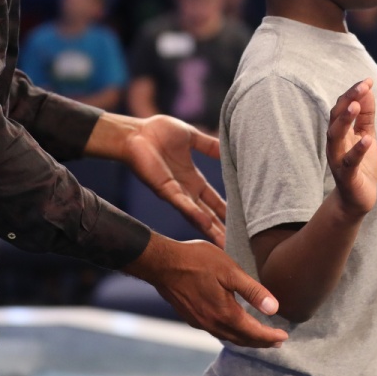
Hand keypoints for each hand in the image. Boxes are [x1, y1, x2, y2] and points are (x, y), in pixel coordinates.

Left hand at [122, 115, 226, 246]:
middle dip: (221, 229)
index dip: (226, 210)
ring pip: (196, 215)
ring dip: (210, 229)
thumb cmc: (158, 133)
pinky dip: (194, 214)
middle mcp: (186, 190)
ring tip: (225, 243)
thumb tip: (228, 148)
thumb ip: (209, 145)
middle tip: (238, 243)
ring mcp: (175, 192)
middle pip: (208, 214)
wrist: (135, 132)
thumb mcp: (192, 137)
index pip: (213, 199)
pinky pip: (182, 204)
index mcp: (192, 178)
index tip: (242, 222)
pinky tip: (206, 224)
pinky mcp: (164, 190)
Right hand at [124, 234, 287, 348]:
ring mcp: (200, 322)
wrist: (162, 263)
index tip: (284, 336)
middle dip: (261, 342)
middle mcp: (212, 324)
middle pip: (242, 339)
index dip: (270, 336)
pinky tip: (234, 325)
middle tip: (277, 341)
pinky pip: (217, 331)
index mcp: (225, 314)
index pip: (253, 333)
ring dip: (246, 339)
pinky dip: (231, 333)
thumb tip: (274, 309)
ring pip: (228, 337)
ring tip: (259, 337)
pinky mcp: (192, 317)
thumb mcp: (230, 271)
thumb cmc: (197, 262)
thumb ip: (253, 291)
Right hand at [327, 79, 376, 216]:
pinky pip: (349, 162)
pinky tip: (367, 139)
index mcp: (340, 132)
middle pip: (335, 117)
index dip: (353, 93)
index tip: (368, 80)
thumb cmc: (361, 165)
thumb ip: (367, 115)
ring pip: (335, 137)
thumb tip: (369, 89)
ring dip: (344, 120)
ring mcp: (338, 159)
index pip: (342, 107)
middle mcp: (335, 143)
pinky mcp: (346, 176)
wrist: (358, 199)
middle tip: (362, 87)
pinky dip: (357, 150)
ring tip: (356, 106)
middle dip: (348, 100)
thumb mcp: (366, 135)